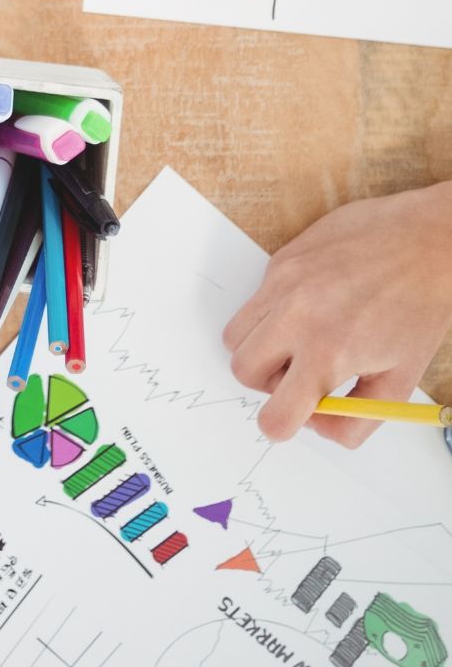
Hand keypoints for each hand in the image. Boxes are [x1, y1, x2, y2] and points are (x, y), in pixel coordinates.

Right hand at [223, 184, 451, 445]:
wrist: (430, 240)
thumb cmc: (422, 306)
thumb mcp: (401, 378)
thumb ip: (357, 417)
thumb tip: (318, 425)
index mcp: (328, 353)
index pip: (276, 417)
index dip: (282, 424)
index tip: (295, 413)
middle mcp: (296, 316)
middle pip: (242, 371)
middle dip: (267, 380)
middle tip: (301, 371)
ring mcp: (283, 283)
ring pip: (236, 334)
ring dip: (261, 345)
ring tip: (300, 336)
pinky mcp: (282, 259)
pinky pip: (256, 299)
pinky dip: (274, 311)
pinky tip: (314, 301)